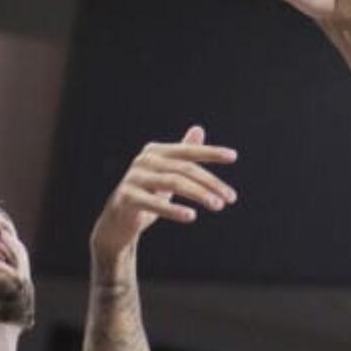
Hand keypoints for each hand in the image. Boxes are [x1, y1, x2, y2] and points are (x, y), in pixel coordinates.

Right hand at [90, 126, 237, 262]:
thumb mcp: (167, 174)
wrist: (117, 222)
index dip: (211, 152)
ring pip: (173, 183)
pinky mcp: (127, 197)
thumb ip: (182, 152)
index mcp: (155, 151)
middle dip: (210, 182)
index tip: (233, 157)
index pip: (188, 151)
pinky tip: (191, 216)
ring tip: (217, 205)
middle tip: (230, 197)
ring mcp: (134, 178)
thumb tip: (199, 129)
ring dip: (198, 194)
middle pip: (184, 169)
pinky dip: (173, 210)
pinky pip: (154, 203)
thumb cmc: (146, 195)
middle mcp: (144, 160)